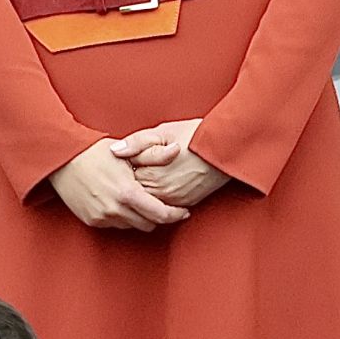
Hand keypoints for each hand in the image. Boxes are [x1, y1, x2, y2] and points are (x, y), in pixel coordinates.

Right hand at [48, 139, 191, 231]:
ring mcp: (103, 217)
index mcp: (128, 193)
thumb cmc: (95, 152)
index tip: (184, 212)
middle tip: (162, 205)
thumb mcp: (128, 151)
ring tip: (140, 202)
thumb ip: (156, 155)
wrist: (61, 158)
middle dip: (158, 216)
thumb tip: (177, 150)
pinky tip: (122, 203)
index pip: (161, 215)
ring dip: (140, 217)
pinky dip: (122, 217)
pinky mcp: (92, 220)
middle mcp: (116, 209)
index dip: (176, 215)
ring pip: (133, 226)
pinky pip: (116, 225)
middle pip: (149, 224)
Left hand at [114, 118, 231, 206]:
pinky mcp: (186, 204)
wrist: (225, 148)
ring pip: (148, 202)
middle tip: (130, 170)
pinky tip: (160, 184)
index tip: (123, 161)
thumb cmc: (194, 135)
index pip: (125, 177)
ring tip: (146, 176)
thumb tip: (114, 152)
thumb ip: (135, 142)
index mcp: (152, 173)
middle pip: (134, 193)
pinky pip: (164, 206)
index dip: (122, 168)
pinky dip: (158, 198)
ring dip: (143, 192)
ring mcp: (174, 200)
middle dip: (129, 182)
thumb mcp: (162, 132)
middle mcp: (162, 191)